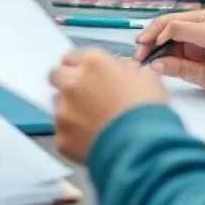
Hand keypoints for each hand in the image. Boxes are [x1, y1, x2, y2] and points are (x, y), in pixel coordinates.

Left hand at [51, 49, 167, 163]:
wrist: (142, 147)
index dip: (81, 67)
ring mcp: (63, 111)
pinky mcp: (62, 138)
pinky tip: (93, 142)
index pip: (72, 57)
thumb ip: (130, 71)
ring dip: (71, 111)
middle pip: (56, 76)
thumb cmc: (147, 110)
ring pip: (59, 106)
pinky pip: (63, 134)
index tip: (89, 76)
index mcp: (93, 62)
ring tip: (94, 124)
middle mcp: (72, 82)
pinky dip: (74, 138)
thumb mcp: (148, 79)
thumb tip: (128, 72)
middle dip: (67, 83)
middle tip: (84, 96)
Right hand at [134, 10, 204, 102]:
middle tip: (137, 55)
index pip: (171, 21)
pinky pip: (171, 64)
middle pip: (163, 34)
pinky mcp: (192, 69)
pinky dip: (160, 65)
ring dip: (151, 54)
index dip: (156, 31)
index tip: (147, 44)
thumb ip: (185, 33)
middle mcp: (192, 33)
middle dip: (149, 42)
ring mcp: (191, 51)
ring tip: (139, 63)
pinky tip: (152, 68)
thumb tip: (156, 43)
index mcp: (200, 20)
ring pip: (164, 49)